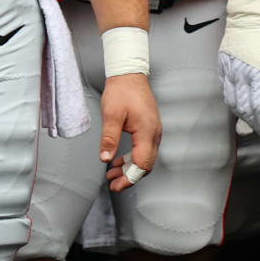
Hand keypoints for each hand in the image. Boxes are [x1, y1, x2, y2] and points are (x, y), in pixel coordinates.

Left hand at [99, 73, 161, 191]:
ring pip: (146, 157)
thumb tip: (105, 159)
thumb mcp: (111, 115)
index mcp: (146, 131)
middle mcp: (154, 133)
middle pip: (146, 164)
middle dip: (129, 177)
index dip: (129, 178)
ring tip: (112, 173)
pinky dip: (132, 158)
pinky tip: (119, 160)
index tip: (115, 186)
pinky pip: (144, 149)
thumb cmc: (122, 91)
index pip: (142, 164)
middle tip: (112, 183)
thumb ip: (109, 138)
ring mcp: (153, 130)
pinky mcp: (149, 127)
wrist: (130, 74)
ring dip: (130, 168)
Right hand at [218, 0, 259, 141]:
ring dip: (243, 115)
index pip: (258, 104)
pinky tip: (243, 109)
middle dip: (254, 123)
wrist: (252, 8)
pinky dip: (233, 103)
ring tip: (256, 125)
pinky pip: (225, 91)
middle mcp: (239, 71)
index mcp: (256, 69)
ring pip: (232, 101)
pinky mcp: (222, 66)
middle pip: (243, 107)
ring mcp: (228, 69)